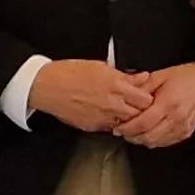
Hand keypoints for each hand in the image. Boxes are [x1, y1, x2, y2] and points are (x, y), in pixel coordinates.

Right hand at [30, 59, 150, 132]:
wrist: (46, 87)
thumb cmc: (69, 73)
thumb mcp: (100, 66)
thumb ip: (125, 75)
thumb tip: (142, 77)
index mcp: (116, 85)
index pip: (146, 99)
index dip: (147, 98)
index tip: (144, 96)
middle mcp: (112, 103)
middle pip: (139, 114)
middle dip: (139, 110)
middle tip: (135, 104)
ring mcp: (103, 117)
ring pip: (126, 123)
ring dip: (126, 118)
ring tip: (119, 109)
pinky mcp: (93, 126)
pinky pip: (110, 127)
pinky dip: (111, 122)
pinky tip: (105, 113)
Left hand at [111, 63, 194, 149]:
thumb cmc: (184, 77)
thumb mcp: (159, 76)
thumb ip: (141, 88)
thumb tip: (126, 98)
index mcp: (168, 103)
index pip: (143, 123)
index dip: (128, 128)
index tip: (119, 128)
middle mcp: (177, 117)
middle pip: (148, 135)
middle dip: (131, 136)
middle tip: (122, 132)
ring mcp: (183, 126)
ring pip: (157, 142)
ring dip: (141, 140)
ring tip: (132, 133)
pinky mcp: (186, 132)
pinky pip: (166, 142)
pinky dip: (154, 140)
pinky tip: (147, 134)